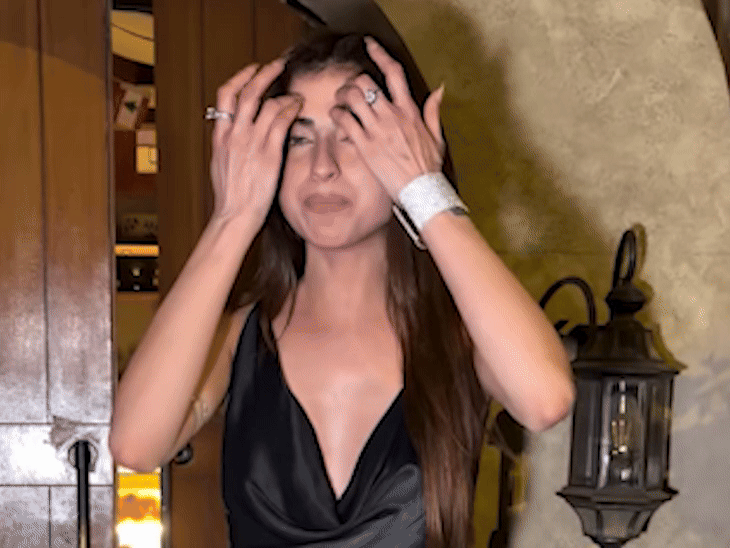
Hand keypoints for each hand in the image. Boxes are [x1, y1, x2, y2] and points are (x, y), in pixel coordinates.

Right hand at [209, 59, 302, 225]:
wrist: (235, 215)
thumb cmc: (231, 196)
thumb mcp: (221, 164)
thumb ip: (227, 145)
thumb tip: (233, 134)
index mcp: (221, 136)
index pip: (226, 96)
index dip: (240, 78)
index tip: (251, 70)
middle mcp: (234, 135)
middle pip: (248, 92)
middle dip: (264, 73)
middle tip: (277, 65)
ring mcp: (252, 143)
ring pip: (268, 104)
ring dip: (284, 94)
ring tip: (296, 94)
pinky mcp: (269, 153)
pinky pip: (282, 122)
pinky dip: (291, 110)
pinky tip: (298, 108)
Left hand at [330, 36, 445, 201]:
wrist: (421, 191)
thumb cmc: (428, 167)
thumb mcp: (436, 135)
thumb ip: (434, 110)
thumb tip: (440, 89)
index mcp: (409, 110)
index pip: (393, 72)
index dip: (379, 54)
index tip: (369, 45)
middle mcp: (392, 115)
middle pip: (365, 82)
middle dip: (353, 81)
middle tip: (349, 89)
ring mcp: (377, 130)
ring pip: (351, 97)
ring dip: (341, 96)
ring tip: (340, 102)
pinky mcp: (365, 145)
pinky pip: (344, 120)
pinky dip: (336, 115)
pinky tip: (337, 118)